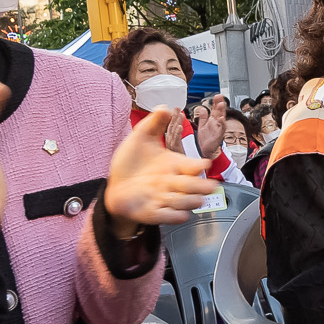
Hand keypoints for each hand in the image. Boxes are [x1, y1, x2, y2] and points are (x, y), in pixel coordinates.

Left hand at [105, 108, 219, 231]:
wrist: (115, 184)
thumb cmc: (131, 163)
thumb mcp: (140, 138)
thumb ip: (154, 123)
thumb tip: (164, 107)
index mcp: (174, 164)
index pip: (193, 165)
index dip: (199, 165)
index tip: (203, 164)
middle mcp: (173, 182)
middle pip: (195, 186)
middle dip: (202, 186)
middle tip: (208, 186)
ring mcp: (164, 198)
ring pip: (186, 202)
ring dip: (191, 201)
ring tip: (195, 200)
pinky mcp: (154, 212)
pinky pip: (170, 217)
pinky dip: (176, 216)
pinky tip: (180, 214)